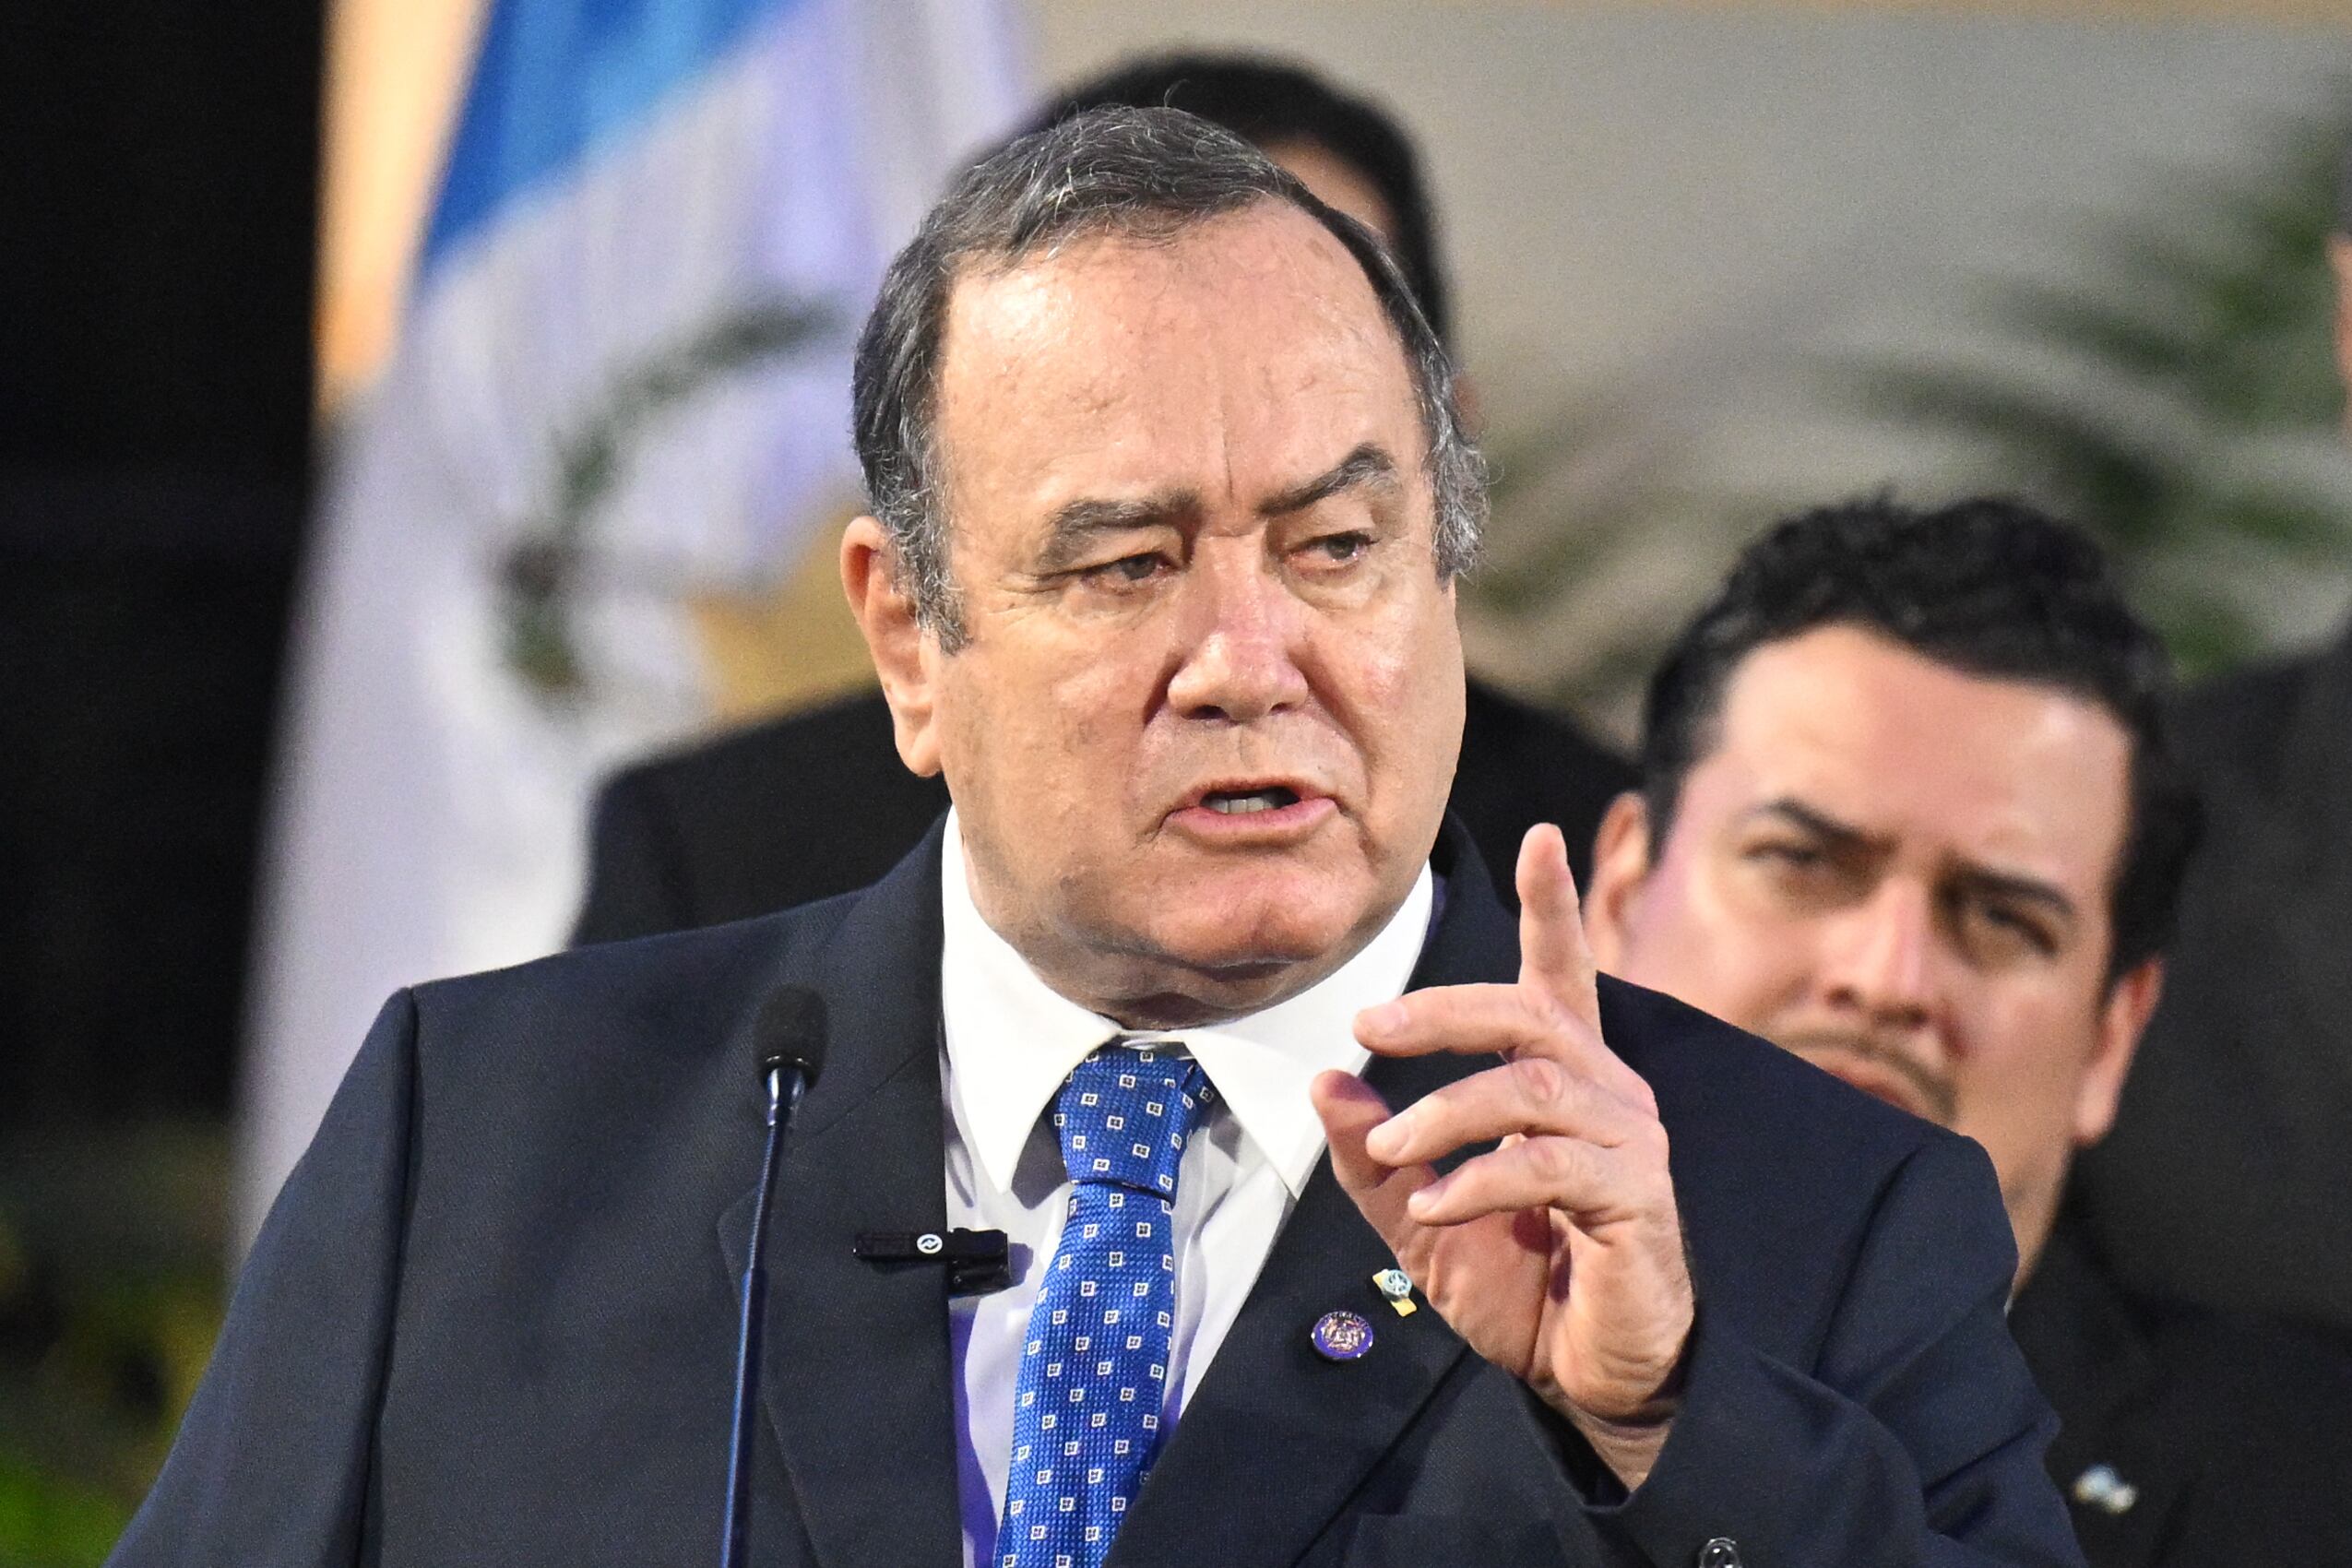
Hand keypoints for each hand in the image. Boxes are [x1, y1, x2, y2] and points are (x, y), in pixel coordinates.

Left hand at [1311, 824, 1693, 1487]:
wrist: (1587, 1375)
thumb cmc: (1518, 1282)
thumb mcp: (1420, 1215)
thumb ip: (1374, 1153)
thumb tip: (1323, 1081)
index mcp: (1562, 1078)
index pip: (1561, 975)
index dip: (1553, 905)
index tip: (1542, 835)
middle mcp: (1606, 1092)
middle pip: (1529, 1012)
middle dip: (1445, 1008)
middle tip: (1369, 1024)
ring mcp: (1629, 1141)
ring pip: (1532, 1085)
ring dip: (1447, 1110)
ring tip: (1394, 1150)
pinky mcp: (1636, 1199)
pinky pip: (1547, 1164)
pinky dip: (1479, 1176)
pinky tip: (1435, 1204)